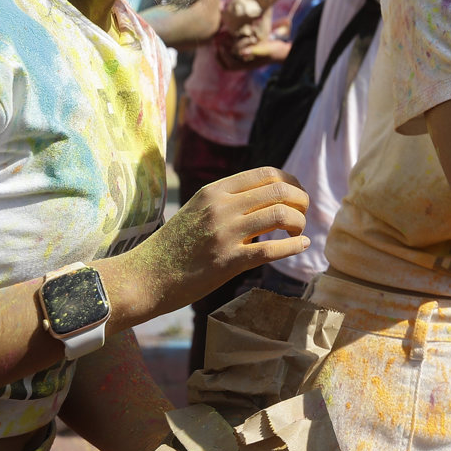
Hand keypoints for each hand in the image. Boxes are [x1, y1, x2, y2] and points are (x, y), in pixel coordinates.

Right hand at [119, 167, 309, 318]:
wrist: (145, 277)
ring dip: (299, 223)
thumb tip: (268, 200)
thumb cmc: (174, 246)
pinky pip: (272, 249)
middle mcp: (221, 207)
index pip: (266, 173)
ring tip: (300, 231)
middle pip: (279, 190)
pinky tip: (302, 245)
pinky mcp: (227, 262)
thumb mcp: (198, 210)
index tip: (298, 194)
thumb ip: (229, 202)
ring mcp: (224, 234)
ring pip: (280, 216)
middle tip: (304, 214)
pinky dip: (294, 246)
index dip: (291, 181)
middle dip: (301, 201)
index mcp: (215, 191)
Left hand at [214, 31, 288, 70]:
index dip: (222, 56)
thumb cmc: (275, 51)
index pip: (229, 65)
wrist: (284, 51)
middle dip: (220, 56)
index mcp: (246, 65)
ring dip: (225, 50)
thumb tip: (241, 53)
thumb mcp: (264, 50)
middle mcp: (245, 63)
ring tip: (222, 39)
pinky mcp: (250, 52)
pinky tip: (232, 36)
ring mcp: (248, 58)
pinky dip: (232, 46)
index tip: (220, 45)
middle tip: (217, 44)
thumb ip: (254, 51)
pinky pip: (236, 52)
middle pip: (228, 65)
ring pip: (231, 58)